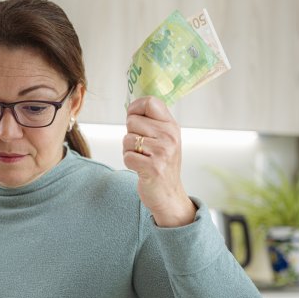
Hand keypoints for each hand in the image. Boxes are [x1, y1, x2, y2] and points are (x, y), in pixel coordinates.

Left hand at [123, 97, 195, 226]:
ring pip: (127, 139)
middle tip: (142, 148)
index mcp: (172, 126)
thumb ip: (152, 122)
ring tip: (142, 158)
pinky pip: (127, 156)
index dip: (135, 108)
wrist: (169, 195)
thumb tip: (131, 107)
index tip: (133, 118)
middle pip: (132, 121)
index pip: (150, 102)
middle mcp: (170, 136)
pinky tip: (140, 168)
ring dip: (128, 150)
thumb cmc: (161, 164)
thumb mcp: (164, 139)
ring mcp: (163, 152)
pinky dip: (129, 163)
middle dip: (130, 134)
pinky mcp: (153, 168)